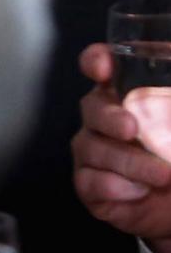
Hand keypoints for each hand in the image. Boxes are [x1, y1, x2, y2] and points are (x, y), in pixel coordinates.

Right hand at [72, 43, 170, 252]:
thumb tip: (168, 100)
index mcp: (132, 93)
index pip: (102, 66)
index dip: (96, 61)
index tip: (103, 67)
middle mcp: (107, 119)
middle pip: (92, 107)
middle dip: (110, 118)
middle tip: (133, 130)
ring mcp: (95, 152)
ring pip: (92, 148)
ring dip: (129, 162)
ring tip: (163, 175)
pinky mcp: (90, 186)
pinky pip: (89, 182)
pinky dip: (116, 186)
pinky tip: (141, 191)